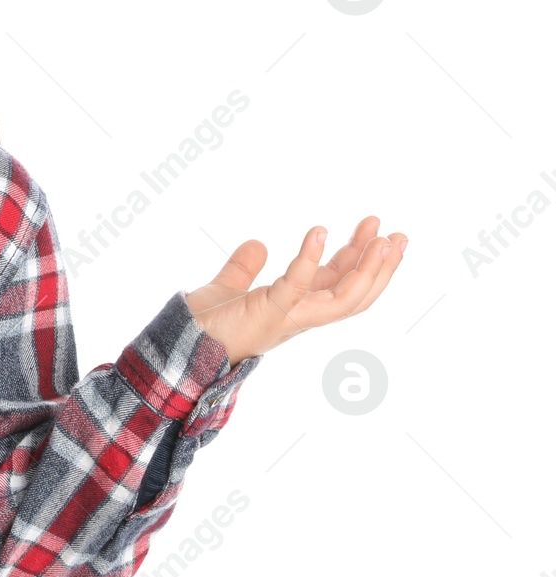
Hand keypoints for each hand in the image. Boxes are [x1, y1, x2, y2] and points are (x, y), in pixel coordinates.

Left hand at [184, 216, 406, 364]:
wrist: (178, 346)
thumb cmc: (203, 324)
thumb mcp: (229, 288)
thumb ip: (244, 268)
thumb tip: (258, 244)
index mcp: (294, 309)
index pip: (337, 283)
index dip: (359, 259)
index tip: (375, 231)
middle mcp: (298, 317)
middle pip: (352, 294)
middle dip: (379, 266)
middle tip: (398, 235)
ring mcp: (287, 318)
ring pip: (343, 299)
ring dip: (367, 269)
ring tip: (382, 237)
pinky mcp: (268, 313)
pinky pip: (296, 286)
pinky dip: (308, 259)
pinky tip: (318, 231)